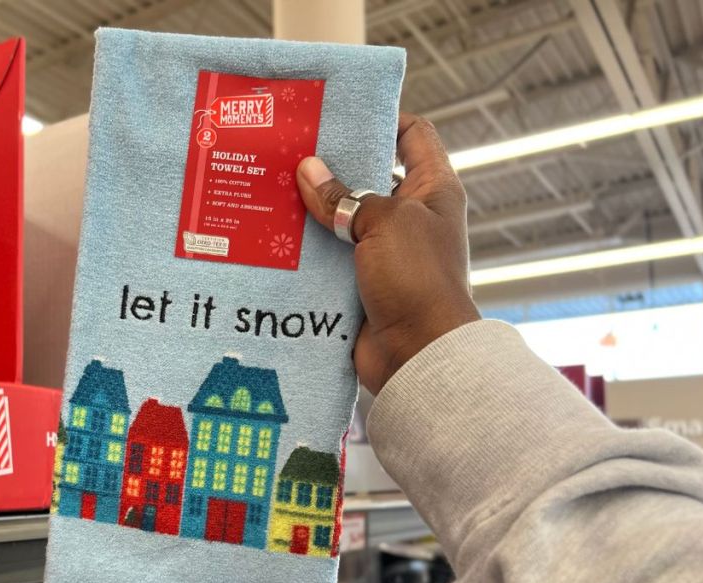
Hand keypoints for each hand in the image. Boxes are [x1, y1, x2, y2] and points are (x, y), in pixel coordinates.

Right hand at [296, 113, 479, 393]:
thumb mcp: (384, 222)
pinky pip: (329, 256)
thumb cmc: (416, 279)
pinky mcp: (359, 282)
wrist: (416, 354)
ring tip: (269, 187)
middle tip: (288, 147)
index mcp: (432, 190)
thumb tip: (308, 170)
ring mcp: (383, 251)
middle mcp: (410, 217)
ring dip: (311, 208)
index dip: (382, 116)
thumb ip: (345, 196)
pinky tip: (271, 235)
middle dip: (331, 163)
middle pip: (369, 175)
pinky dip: (305, 248)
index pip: (413, 134)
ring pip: (342, 218)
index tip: (340, 107)